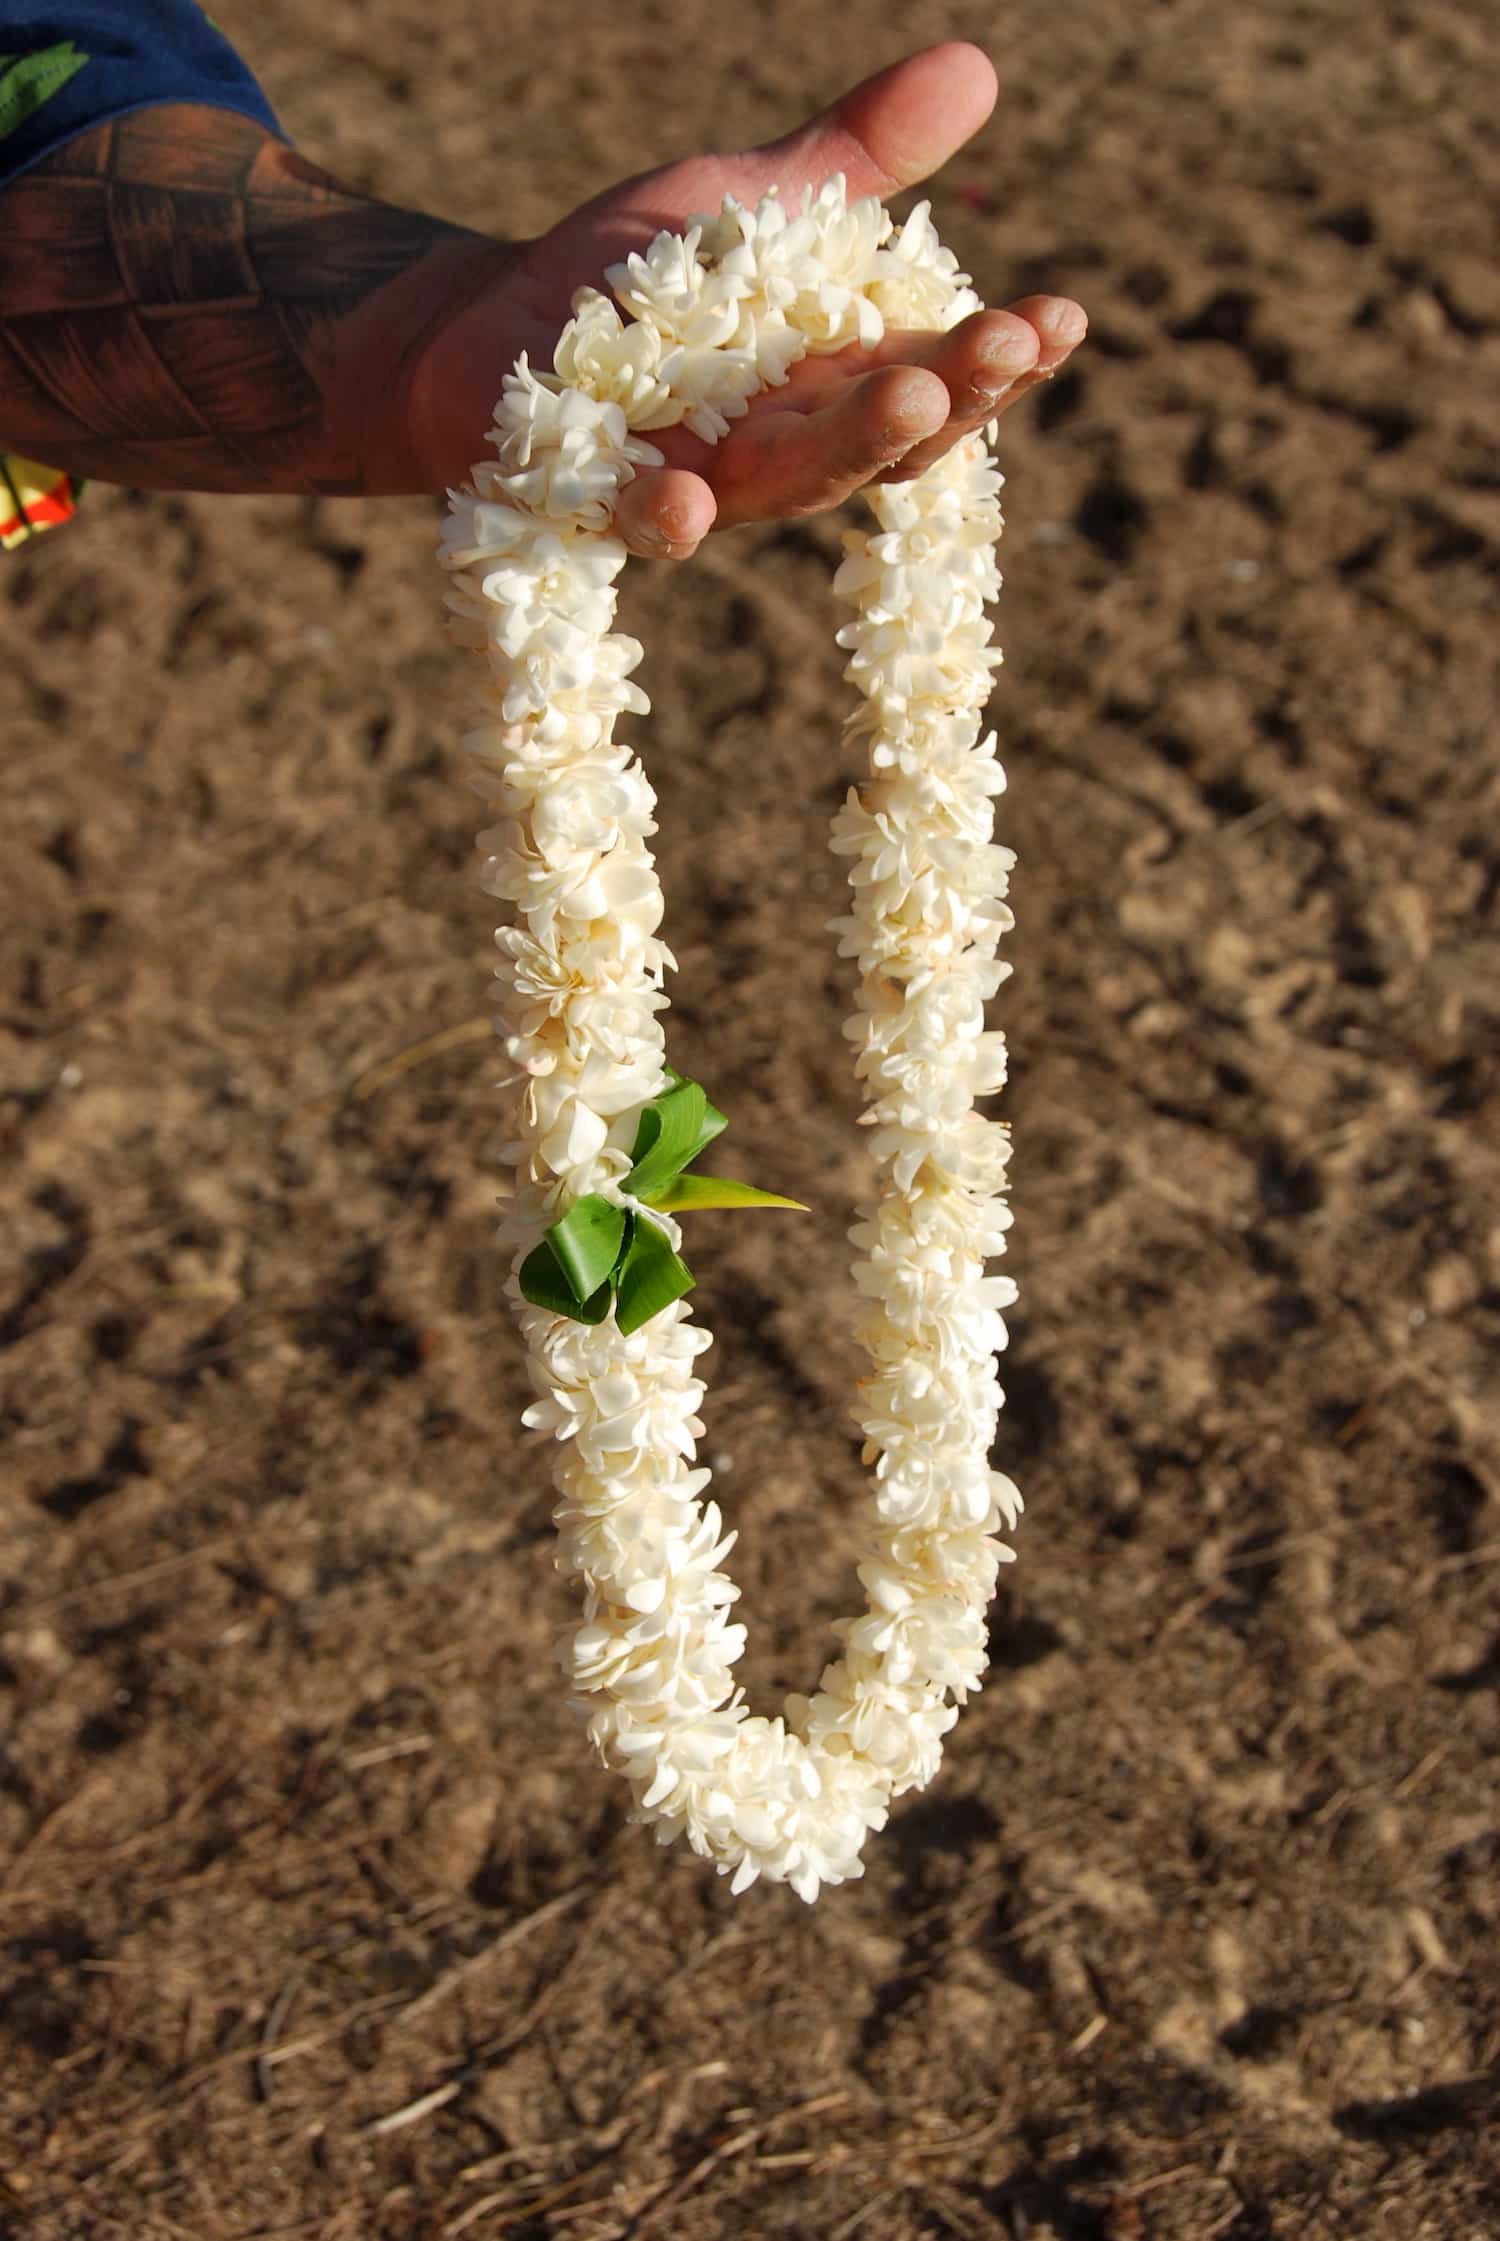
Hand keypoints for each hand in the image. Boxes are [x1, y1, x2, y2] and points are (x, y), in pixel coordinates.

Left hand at [408, 44, 1085, 556]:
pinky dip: (668, 516)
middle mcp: (787, 448)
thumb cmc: (638, 284)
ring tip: (905, 394)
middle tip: (1003, 346)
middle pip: (885, 436)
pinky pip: (646, 521)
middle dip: (950, 392)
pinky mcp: (609, 500)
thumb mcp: (753, 203)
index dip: (1002, 357)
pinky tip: (688, 503)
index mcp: (834, 379)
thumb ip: (855, 161)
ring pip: (791, 481)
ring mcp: (706, 484)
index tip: (1062, 316)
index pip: (940, 377)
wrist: (490, 330)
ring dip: (851, 446)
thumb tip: (977, 66)